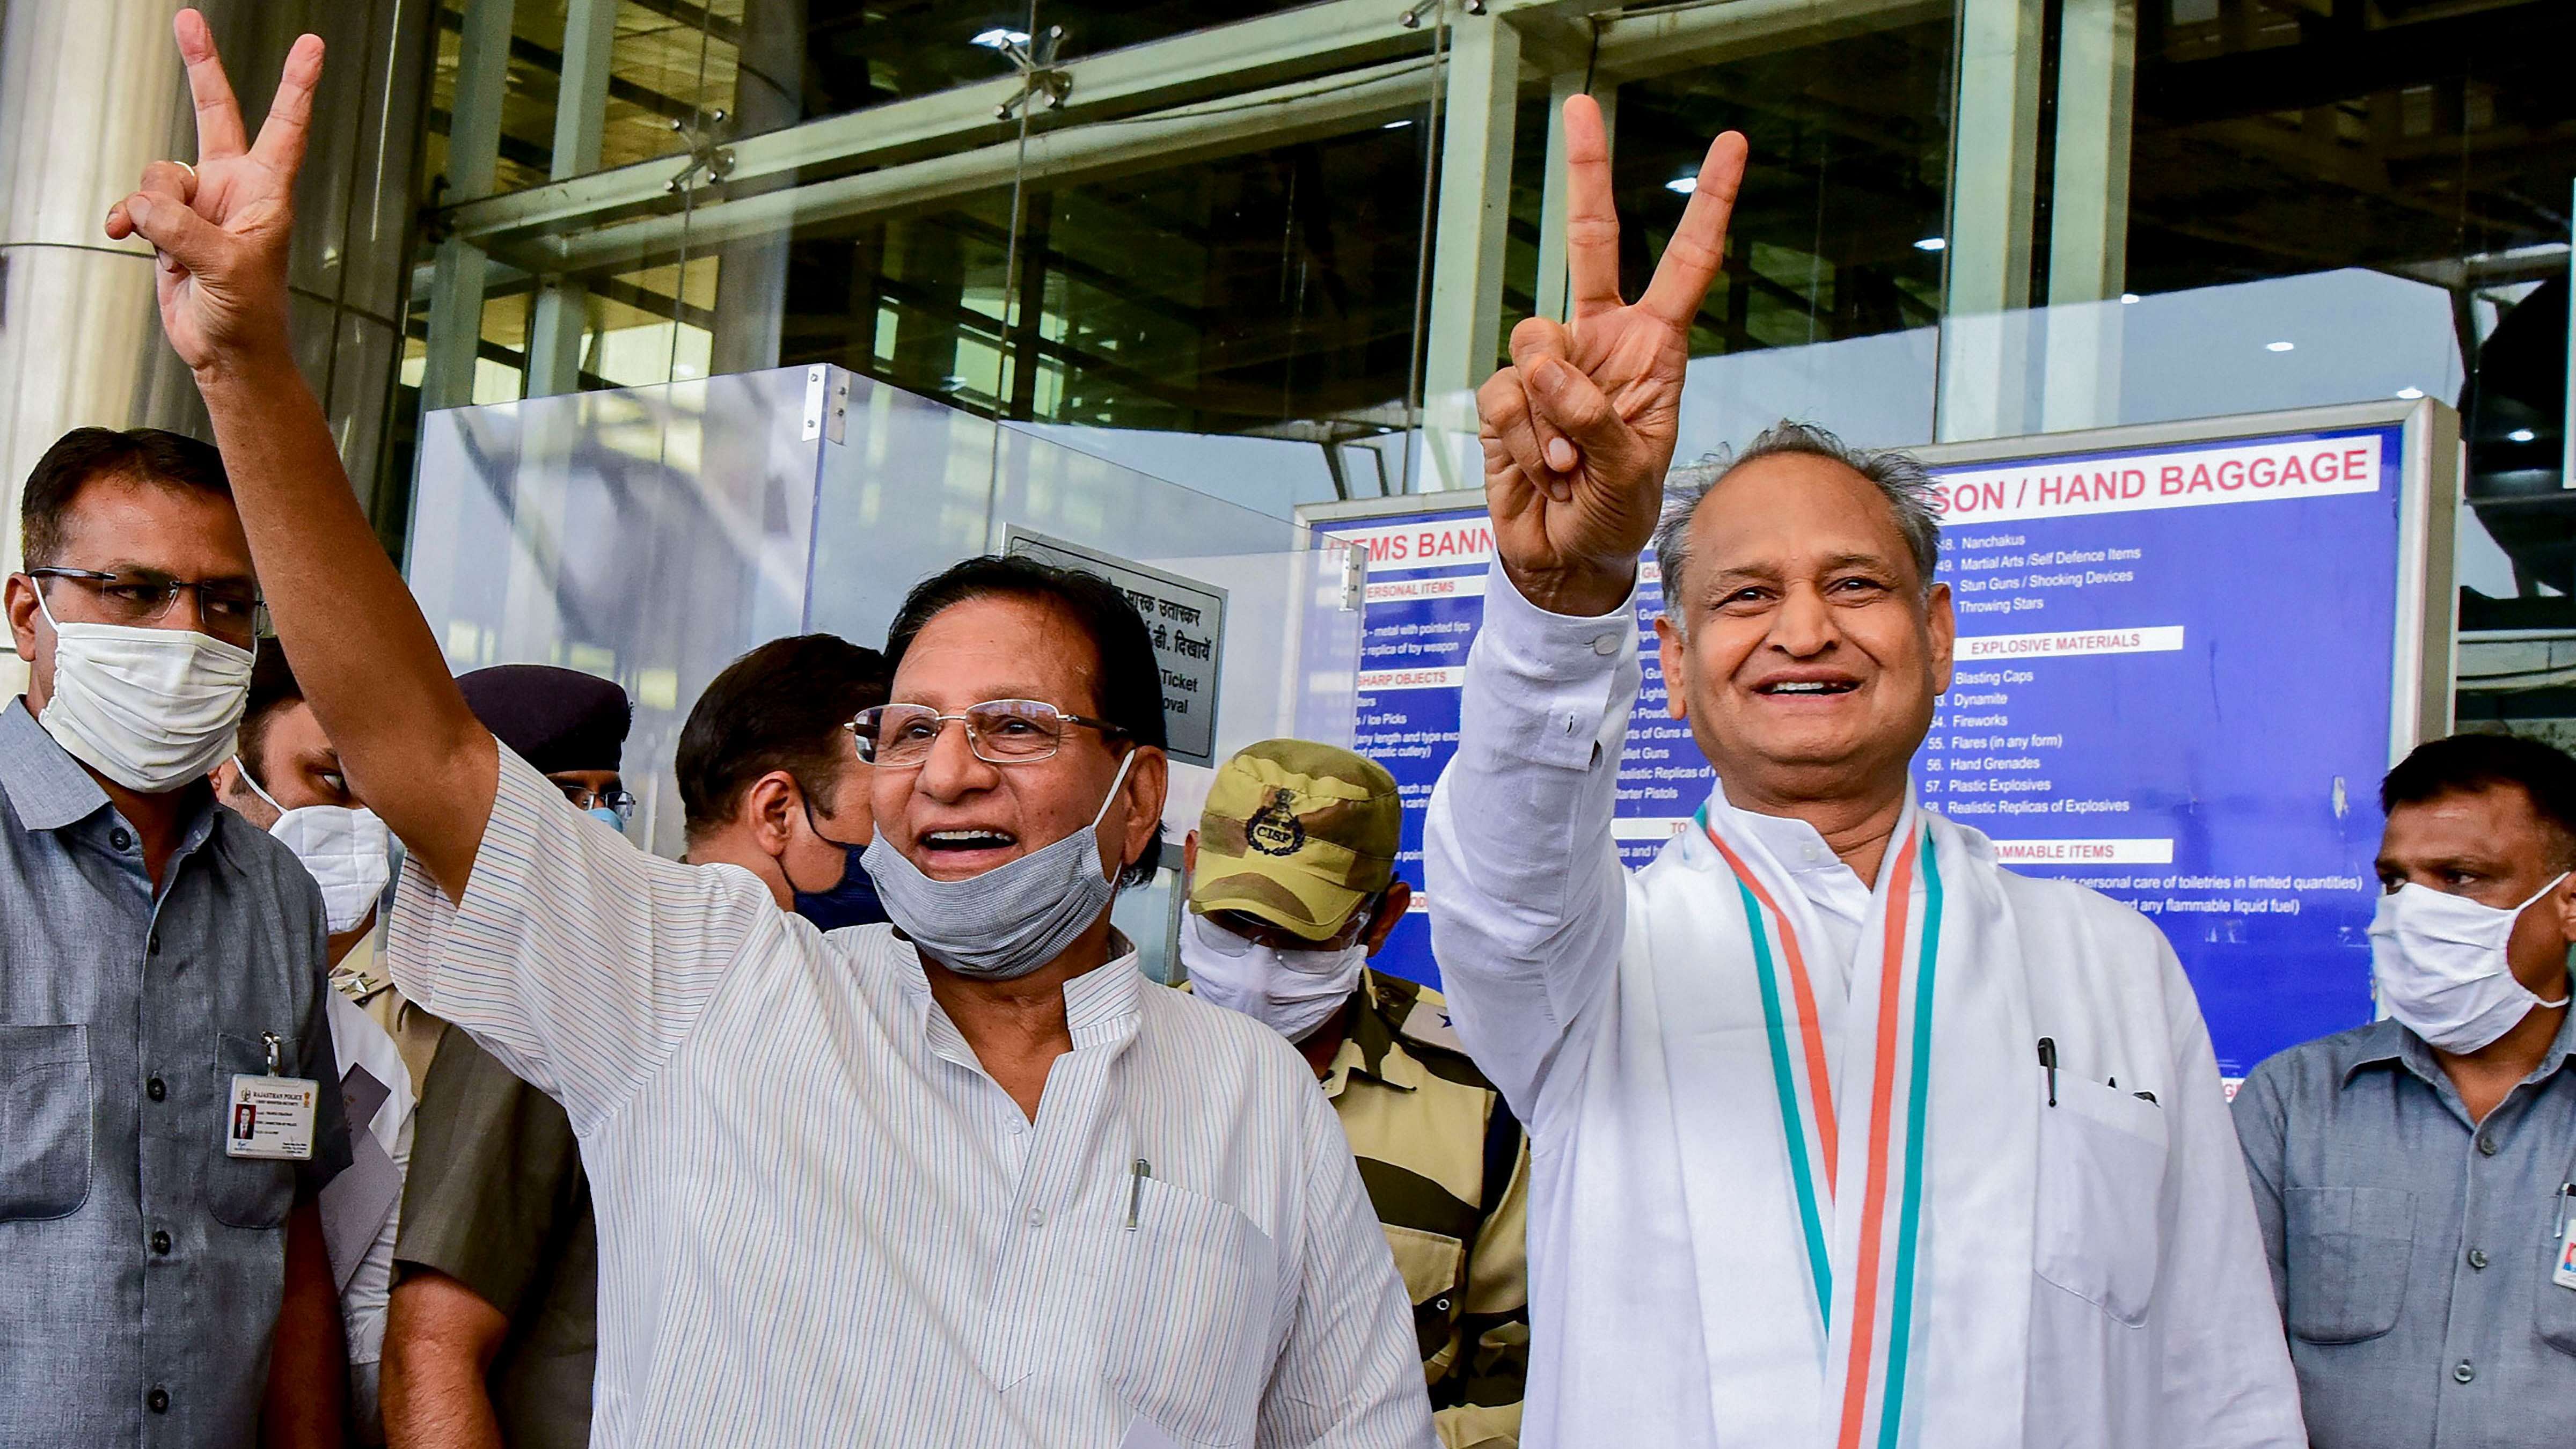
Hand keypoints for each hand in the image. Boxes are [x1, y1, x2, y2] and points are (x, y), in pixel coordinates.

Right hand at [103, 10, 320, 373]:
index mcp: (267, 191)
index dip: (297, 86)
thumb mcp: (227, 268)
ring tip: (173, 245)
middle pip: (215, 112)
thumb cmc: (249, 314)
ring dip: (154, 206)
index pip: (286, 127)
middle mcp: (233, 187)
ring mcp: (199, 202)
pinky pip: (135, 201)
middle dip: (201, 66)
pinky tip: (123, 235)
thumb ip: (183, 229)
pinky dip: (126, 217)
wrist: (227, 350)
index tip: (312, 46)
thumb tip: (143, 205)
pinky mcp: (168, 222)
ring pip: (159, 171)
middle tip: (188, 19)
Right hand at [1480, 96, 1744, 615]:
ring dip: (1550, 410)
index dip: (1707, 205)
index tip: (1729, 146)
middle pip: (1588, 242)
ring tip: (1568, 461)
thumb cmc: (1618, 514)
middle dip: (1586, 172)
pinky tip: (1542, 468)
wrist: (1565, 558)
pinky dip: (1523, 438)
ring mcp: (1551, 367)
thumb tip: (1546, 369)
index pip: (1686, 264)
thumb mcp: (1633, 468)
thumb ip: (1596, 413)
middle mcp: (1601, 343)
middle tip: (1580, 107)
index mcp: (1655, 350)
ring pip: (1534, 340)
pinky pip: (1505, 394)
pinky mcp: (1508, 398)